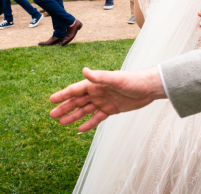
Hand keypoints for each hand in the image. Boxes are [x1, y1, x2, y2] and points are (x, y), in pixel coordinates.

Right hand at [50, 66, 165, 131]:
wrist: (149, 88)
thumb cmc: (133, 80)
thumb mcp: (116, 78)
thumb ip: (100, 76)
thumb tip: (84, 70)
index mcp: (96, 84)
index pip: (75, 90)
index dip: (63, 95)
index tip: (51, 100)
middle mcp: (98, 92)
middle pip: (77, 101)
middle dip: (64, 108)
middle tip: (52, 115)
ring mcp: (104, 101)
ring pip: (85, 110)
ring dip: (73, 116)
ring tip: (62, 123)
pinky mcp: (112, 109)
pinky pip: (97, 118)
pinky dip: (89, 123)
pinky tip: (80, 129)